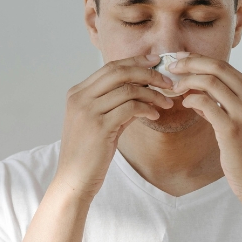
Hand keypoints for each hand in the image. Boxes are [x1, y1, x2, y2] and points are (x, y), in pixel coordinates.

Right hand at [54, 54, 173, 199]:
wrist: (74, 180)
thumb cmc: (88, 154)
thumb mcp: (100, 123)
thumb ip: (117, 105)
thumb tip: (143, 92)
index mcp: (77, 93)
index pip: (110, 67)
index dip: (135, 62)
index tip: (155, 62)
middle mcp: (80, 98)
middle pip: (119, 72)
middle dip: (147, 73)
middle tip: (167, 81)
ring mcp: (88, 111)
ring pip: (127, 89)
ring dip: (152, 94)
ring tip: (166, 103)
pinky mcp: (99, 127)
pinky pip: (130, 108)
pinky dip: (146, 109)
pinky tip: (155, 116)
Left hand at [169, 53, 241, 201]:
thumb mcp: (240, 122)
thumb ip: (222, 104)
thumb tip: (196, 91)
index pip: (226, 66)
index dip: (200, 60)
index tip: (181, 60)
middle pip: (218, 67)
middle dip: (190, 63)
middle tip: (171, 67)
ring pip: (210, 82)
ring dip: (187, 81)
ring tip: (174, 88)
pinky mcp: (232, 129)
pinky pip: (205, 103)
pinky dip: (191, 100)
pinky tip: (184, 104)